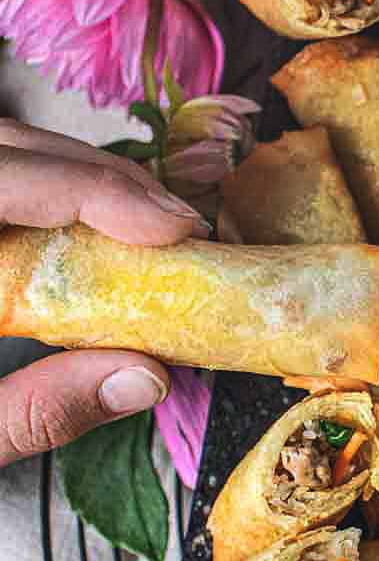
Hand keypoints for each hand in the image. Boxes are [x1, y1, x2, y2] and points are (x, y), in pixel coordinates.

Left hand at [0, 121, 207, 466]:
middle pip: (2, 148)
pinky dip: (43, 194)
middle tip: (179, 227)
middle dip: (97, 176)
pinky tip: (87, 233)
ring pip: (0, 150)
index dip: (87, 188)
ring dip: (73, 176)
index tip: (171, 227)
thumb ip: (34, 412)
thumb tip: (144, 378)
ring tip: (147, 226)